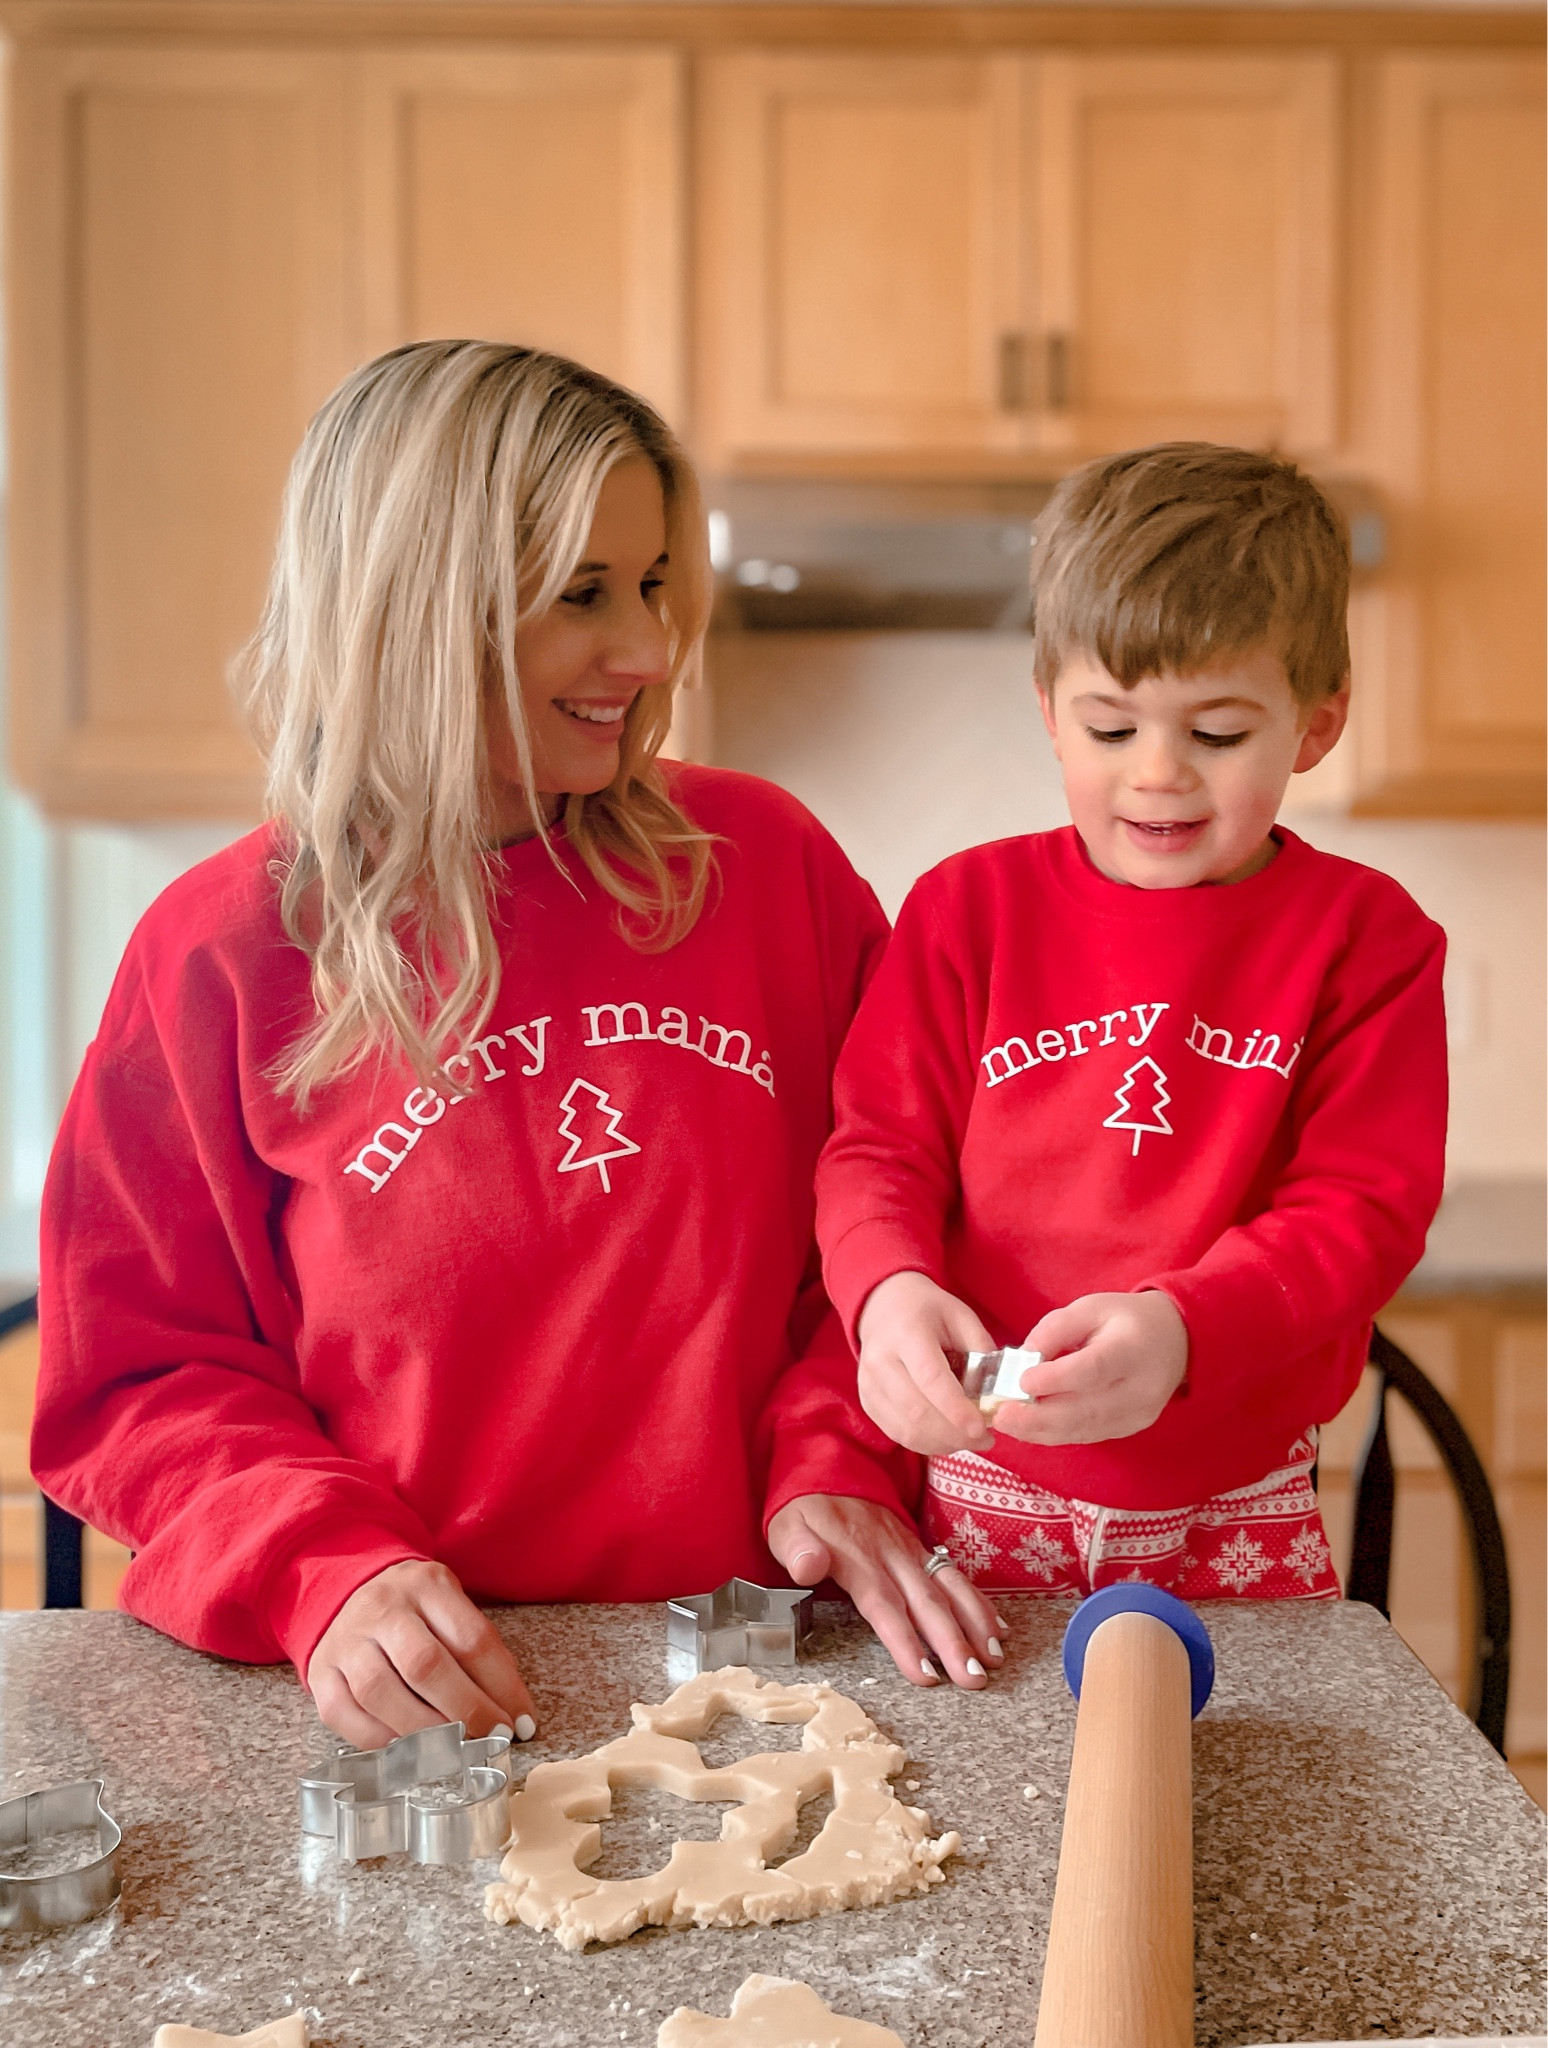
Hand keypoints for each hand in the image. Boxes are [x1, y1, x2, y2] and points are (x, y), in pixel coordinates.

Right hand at [306, 1558, 535, 1747]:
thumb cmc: (414, 1606)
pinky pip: (344, 1715)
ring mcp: (346, 1640)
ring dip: (425, 1731)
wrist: (348, 1590)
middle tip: (492, 1737)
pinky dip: (380, 1739)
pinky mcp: (321, 1672)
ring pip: (381, 1692)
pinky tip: (408, 1749)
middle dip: (467, 1711)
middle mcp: (382, 1608)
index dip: (503, 1686)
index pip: (472, 1638)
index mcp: (426, 1585)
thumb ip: (475, 1646)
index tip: (522, 1721)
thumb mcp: (450, 1604)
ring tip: (454, 1748)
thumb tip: (509, 1706)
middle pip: (426, 1666)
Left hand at [767, 1493, 1004, 1689]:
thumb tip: (808, 1566)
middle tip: (975, 1679)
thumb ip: (797, 1549)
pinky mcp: (920, 1548)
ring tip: (995, 1658)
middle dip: (954, 1642)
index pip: (885, 1606)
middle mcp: (892, 1555)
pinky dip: (978, 1602)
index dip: (906, 1642)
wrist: (827, 1467)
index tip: (926, 1675)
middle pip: (927, 1603)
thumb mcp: (786, 1526)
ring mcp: (911, 1550)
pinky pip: (954, 1575)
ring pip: (949, 1589)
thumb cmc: (805, 1508)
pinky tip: (996, 1628)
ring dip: (975, 1623)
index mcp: (858, 1557)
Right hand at [855, 1271, 997, 1455]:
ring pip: (906, 1429)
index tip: (982, 1428)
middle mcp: (880, 1360)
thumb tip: (997, 1392)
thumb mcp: (961, 1315)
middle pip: (917, 1411)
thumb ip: (981, 1349)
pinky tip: (947, 1438)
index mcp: (906, 1333)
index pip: (931, 1378)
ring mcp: (868, 1384)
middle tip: (986, 1439)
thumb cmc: (927, 1311)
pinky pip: (897, 1433)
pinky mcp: (867, 1402)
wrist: (883, 1305)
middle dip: (955, 1434)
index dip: (956, 1409)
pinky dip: (925, 1443)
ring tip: (969, 1440)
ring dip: (942, 1443)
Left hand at [992, 1290, 1187, 1446]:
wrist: (1174, 1341)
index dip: (1057, 1379)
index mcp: (1132, 1348)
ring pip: (1086, 1430)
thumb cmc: (1125, 1320)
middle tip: (1001, 1415)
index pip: (1094, 1369)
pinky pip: (1090, 1435)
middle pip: (1088, 1410)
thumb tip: (1023, 1358)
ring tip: (1007, 1424)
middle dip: (1039, 1417)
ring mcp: (1139, 1413)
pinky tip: (1030, 1429)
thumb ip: (1055, 1329)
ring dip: (1042, 1431)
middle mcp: (1141, 1387)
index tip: (1022, 1382)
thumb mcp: (1090, 1307)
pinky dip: (1057, 1434)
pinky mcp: (1131, 1428)